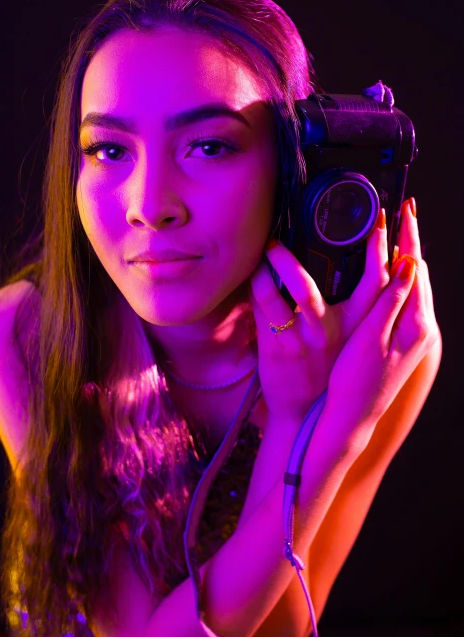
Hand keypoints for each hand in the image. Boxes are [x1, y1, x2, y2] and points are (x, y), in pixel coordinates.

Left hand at [248, 199, 438, 434]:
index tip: (379, 222)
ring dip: (274, 266)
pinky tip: (255, 273)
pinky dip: (258, 285)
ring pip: (289, 294)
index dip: (380, 251)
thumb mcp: (348, 338)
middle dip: (293, 260)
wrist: (302, 414)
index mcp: (355, 326)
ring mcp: (302, 340)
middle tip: (288, 236)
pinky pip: (264, 308)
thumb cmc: (325, 367)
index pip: (376, 283)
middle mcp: (330, 332)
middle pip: (312, 289)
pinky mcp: (277, 347)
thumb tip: (350, 263)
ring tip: (268, 248)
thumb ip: (351, 304)